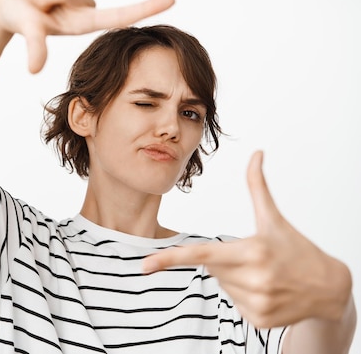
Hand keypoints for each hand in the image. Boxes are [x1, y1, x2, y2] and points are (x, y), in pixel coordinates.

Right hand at [0, 0, 174, 72]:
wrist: (3, 2)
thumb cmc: (18, 19)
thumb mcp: (28, 32)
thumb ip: (35, 47)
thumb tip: (33, 69)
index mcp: (83, 21)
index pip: (119, 14)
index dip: (145, 7)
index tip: (172, 0)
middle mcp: (84, 1)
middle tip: (33, 3)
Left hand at [142, 151, 351, 328]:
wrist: (330, 287)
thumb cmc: (297, 248)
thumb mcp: (274, 218)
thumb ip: (257, 186)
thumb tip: (255, 153)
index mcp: (252, 252)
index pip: (202, 255)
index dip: (170, 259)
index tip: (145, 265)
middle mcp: (253, 280)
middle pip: (212, 267)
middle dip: (226, 260)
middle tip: (254, 258)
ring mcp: (257, 304)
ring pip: (222, 285)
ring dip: (235, 279)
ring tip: (264, 274)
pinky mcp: (259, 321)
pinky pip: (234, 304)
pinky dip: (245, 296)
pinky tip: (268, 291)